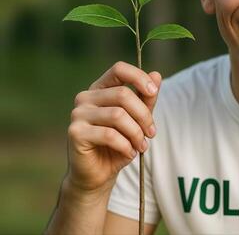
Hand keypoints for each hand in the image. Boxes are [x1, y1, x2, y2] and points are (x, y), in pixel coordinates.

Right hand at [65, 61, 161, 193]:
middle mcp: (86, 97)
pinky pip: (109, 134)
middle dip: (144, 115)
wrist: (98, 175)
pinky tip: (129, 153)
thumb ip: (146, 98)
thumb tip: (156, 75)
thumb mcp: (137, 120)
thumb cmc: (118, 144)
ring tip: (141, 146)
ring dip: (136, 133)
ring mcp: (78, 114)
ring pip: (118, 115)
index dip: (138, 77)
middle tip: (151, 133)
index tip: (153, 92)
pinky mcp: (75, 133)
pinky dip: (126, 145)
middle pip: (123, 94)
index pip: (119, 69)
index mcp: (100, 89)